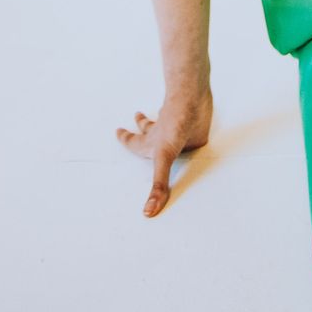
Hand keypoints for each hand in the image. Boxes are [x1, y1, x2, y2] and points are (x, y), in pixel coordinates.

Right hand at [117, 86, 212, 216]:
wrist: (191, 100)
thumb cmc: (174, 126)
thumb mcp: (163, 157)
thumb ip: (159, 185)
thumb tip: (149, 211)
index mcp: (151, 143)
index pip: (134, 143)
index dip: (125, 139)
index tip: (117, 131)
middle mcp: (162, 134)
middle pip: (147, 129)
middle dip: (139, 127)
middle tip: (135, 117)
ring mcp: (178, 129)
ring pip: (166, 124)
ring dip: (160, 121)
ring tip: (158, 114)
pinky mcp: (194, 128)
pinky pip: (189, 126)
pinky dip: (186, 125)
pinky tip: (190, 123)